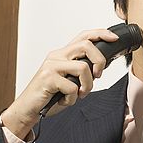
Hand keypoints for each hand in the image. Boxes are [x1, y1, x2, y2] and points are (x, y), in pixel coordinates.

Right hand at [1, 28, 118, 138]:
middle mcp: (57, 56)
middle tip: (98, 76)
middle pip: (86, 45)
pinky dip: (73, 98)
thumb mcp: (69, 80)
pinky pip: (72, 87)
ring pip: (83, 67)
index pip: (83, 36)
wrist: (28, 108)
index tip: (114, 38)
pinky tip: (65, 100)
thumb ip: (82, 71)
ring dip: (87, 85)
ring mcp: (52, 66)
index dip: (100, 34)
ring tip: (80, 94)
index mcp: (63, 54)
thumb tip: (101, 66)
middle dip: (99, 61)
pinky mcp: (48, 78)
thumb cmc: (50, 95)